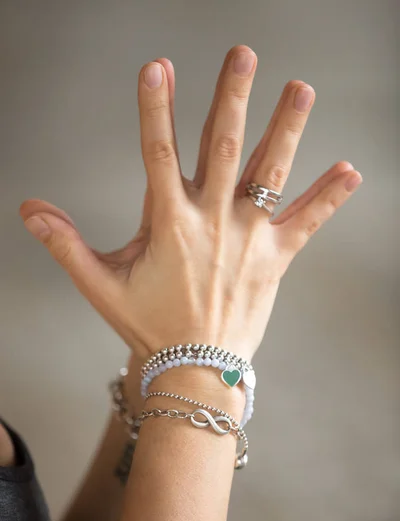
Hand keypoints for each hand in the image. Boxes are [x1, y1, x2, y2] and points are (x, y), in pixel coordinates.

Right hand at [20, 46, 361, 363]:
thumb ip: (66, 245)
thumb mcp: (101, 285)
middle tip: (244, 54)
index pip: (158, 153)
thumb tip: (28, 209)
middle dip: (232, 97)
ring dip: (287, 129)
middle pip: (224, 148)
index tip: (158, 66)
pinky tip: (352, 170)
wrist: (196, 367)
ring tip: (302, 89)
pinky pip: (307, 222)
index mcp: (170, 223)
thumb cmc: (148, 325)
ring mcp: (249, 239)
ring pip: (270, 174)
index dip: (157, 107)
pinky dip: (328, 196)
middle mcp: (214, 222)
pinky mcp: (276, 259)